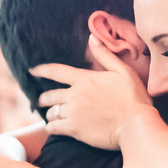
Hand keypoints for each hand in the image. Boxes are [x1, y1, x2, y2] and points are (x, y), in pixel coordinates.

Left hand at [32, 37, 153, 150]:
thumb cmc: (134, 98)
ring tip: (52, 116)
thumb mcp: (123, 71)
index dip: (41, 70)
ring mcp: (73, 112)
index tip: (32, 71)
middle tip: (42, 101)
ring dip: (50, 114)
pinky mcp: (74, 129)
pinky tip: (53, 128)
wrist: (135, 125)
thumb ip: (105, 55)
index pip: (56, 71)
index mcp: (84, 79)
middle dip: (43, 98)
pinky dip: (51, 127)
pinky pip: (54, 128)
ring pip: (51, 112)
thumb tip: (91, 38)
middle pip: (50, 95)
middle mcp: (75, 95)